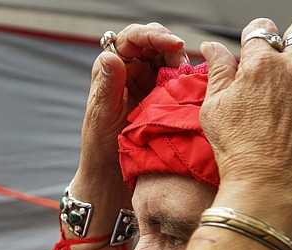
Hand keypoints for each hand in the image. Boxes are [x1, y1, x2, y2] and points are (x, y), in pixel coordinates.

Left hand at [75, 23, 186, 189]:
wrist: (111, 172)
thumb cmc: (100, 144)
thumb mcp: (102, 114)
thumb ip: (108, 85)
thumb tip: (112, 56)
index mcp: (111, 66)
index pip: (132, 38)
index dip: (153, 36)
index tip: (174, 44)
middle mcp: (129, 69)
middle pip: (155, 44)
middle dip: (171, 49)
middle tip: (183, 65)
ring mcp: (147, 81)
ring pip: (169, 60)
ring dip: (181, 64)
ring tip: (186, 79)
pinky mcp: (162, 96)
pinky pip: (177, 80)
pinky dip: (186, 81)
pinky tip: (191, 88)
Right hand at [200, 18, 291, 205]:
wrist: (267, 183)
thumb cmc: (235, 149)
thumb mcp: (214, 108)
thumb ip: (218, 72)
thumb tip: (213, 46)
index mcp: (259, 64)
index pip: (261, 29)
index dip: (257, 37)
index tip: (256, 50)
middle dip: (291, 42)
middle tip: (283, 65)